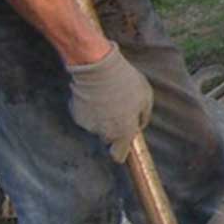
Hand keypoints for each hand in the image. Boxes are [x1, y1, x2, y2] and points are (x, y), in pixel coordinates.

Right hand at [66, 45, 152, 162]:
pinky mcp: (77, 116)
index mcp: (124, 131)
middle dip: (113, 131)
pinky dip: (90, 110)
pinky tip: (95, 96)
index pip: (119, 156)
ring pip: (97, 127)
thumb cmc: (125, 81)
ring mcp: (89, 125)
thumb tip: (139, 125)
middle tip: (118, 112)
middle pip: (108, 140)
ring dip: (102, 118)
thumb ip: (144, 116)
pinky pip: (86, 117)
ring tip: (107, 99)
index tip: (123, 146)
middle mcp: (105, 133)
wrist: (98, 68)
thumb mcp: (146, 96)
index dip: (121, 152)